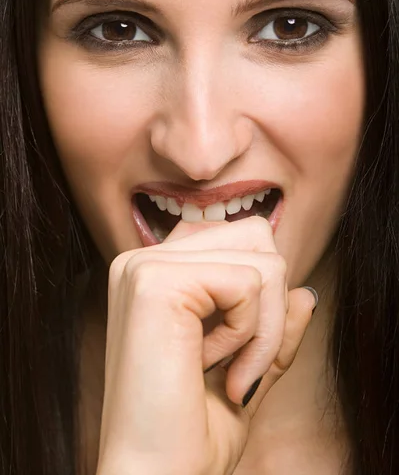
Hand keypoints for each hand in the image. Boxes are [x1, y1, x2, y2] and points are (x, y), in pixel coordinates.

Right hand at [95, 216, 315, 474]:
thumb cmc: (190, 433)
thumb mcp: (247, 370)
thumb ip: (275, 327)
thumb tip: (304, 294)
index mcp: (156, 272)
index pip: (241, 239)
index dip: (260, 297)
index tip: (233, 357)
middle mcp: (142, 259)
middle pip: (256, 236)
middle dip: (271, 306)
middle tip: (240, 362)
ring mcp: (144, 266)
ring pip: (262, 259)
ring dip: (264, 326)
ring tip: (227, 368)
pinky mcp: (154, 282)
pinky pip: (248, 283)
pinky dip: (250, 334)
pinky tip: (211, 366)